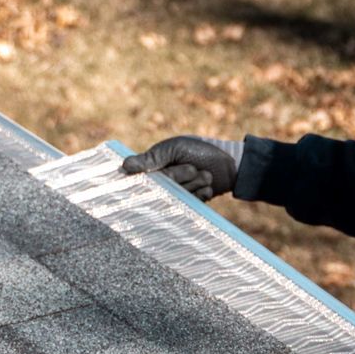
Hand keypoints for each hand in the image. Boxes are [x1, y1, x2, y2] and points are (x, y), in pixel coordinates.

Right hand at [121, 135, 240, 200]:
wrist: (230, 160)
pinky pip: (192, 205)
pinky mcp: (192, 205)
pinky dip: (203, 194)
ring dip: (196, 185)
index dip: (153, 180)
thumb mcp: (174, 148)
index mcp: (154, 169)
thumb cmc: (199, 149)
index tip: (164, 176)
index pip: (145, 180)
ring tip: (206, 174)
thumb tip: (124, 166)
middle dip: (183, 177)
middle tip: (195, 168)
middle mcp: (164, 184)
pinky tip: (209, 187)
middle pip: (166, 188)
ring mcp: (179, 196)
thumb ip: (151, 158)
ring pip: (180, 197)